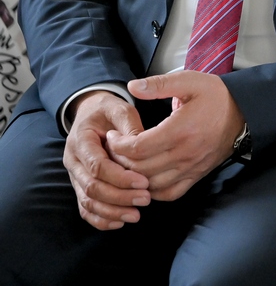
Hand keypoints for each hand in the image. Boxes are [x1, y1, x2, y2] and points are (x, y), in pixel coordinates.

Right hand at [63, 90, 150, 229]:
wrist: (91, 114)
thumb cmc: (108, 111)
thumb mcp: (120, 108)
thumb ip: (129, 125)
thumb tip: (141, 144)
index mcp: (81, 141)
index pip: (97, 166)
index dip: (120, 177)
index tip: (144, 182)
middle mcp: (73, 161)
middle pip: (92, 187)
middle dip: (119, 197)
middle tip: (145, 199)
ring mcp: (75, 176)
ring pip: (88, 201)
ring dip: (112, 211)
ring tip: (136, 215)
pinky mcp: (80, 186)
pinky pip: (85, 208)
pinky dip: (100, 219)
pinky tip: (120, 222)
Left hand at [105, 72, 244, 200]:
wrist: (245, 112)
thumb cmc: (217, 96)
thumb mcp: (190, 81)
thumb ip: (159, 84)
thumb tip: (132, 87)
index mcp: (180, 130)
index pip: (137, 148)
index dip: (117, 144)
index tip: (112, 135)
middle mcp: (185, 153)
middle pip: (139, 168)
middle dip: (119, 160)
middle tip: (114, 148)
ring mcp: (191, 167)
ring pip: (150, 184)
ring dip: (132, 176)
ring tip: (126, 162)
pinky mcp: (196, 175)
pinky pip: (168, 194)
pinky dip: (151, 191)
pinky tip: (145, 178)